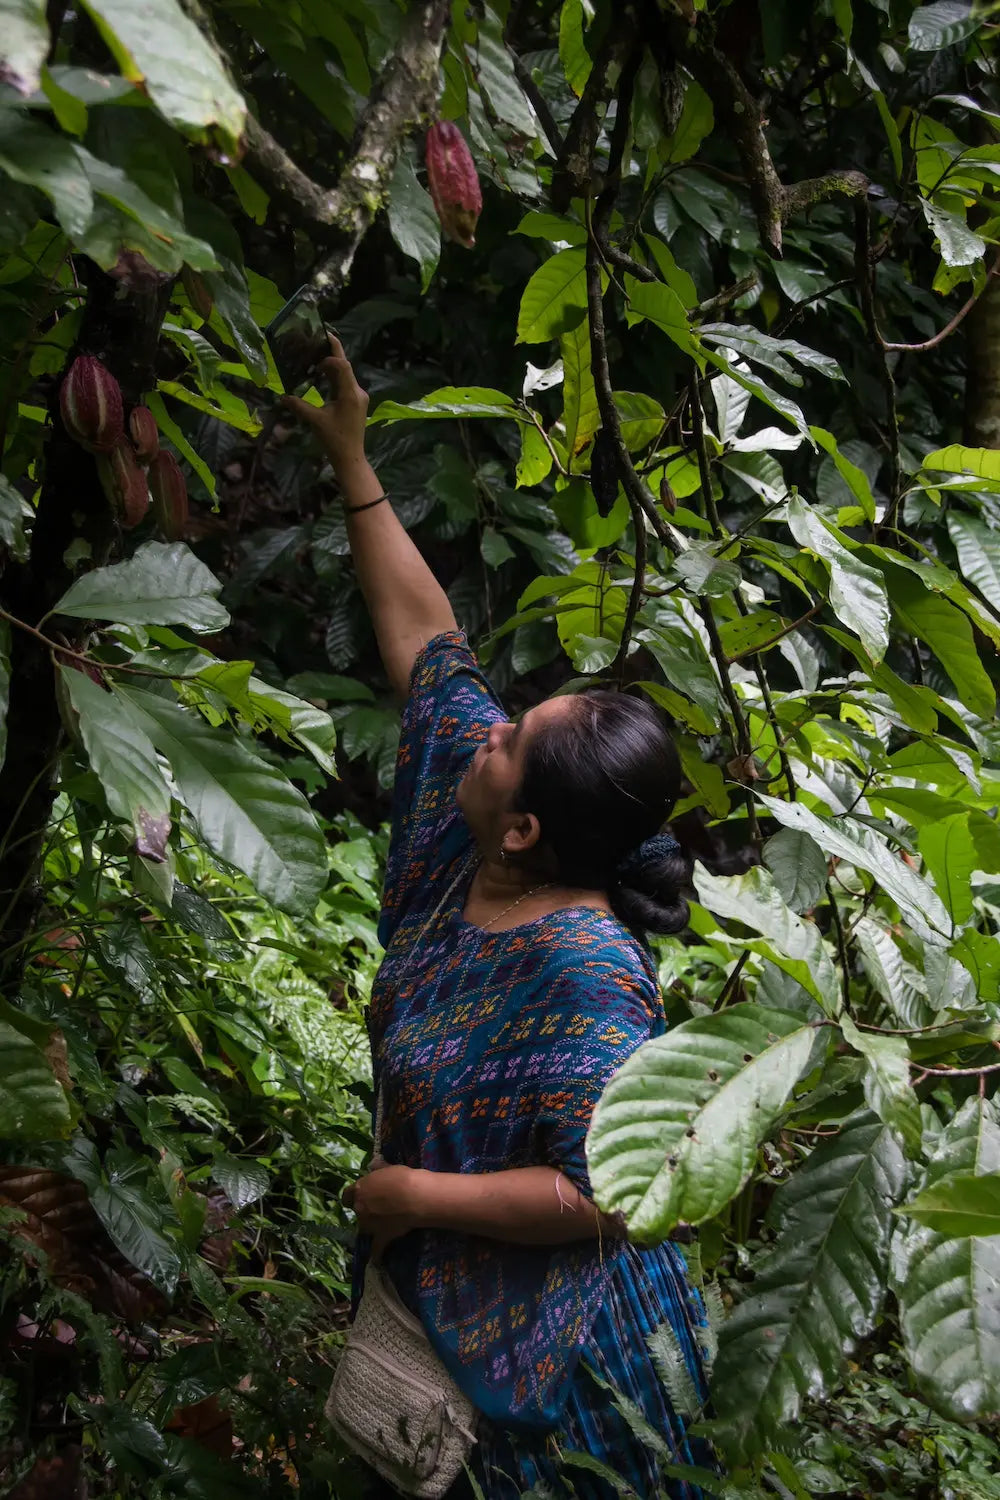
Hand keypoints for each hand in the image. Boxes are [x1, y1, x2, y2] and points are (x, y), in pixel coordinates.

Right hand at [282, 333, 368, 475]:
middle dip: (331, 353)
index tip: (315, 355)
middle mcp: (357, 391)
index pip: (342, 365)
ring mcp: (358, 397)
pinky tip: (322, 376)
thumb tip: (282, 397)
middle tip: (318, 338)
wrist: (350, 458)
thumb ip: (298, 406)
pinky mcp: (356, 402)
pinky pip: (345, 383)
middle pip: (345, 366)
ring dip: (331, 366)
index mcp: (350, 393)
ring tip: (315, 357)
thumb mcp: (314, 421)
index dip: (330, 355)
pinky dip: (334, 377)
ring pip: (345, 374)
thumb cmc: (334, 440)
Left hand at [343, 1162, 425, 1256]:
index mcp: (359, 1189)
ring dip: (371, 1226)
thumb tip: (375, 1164)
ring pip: (365, 1228)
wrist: (414, 1197)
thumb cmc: (402, 1178)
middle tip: (379, 1207)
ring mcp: (369, 1224)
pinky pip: (376, 1249)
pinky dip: (376, 1255)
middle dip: (365, 1210)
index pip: (347, 1195)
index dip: (354, 1196)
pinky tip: (377, 1260)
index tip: (361, 1195)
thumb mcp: (388, 1168)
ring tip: (382, 1224)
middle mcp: (360, 1208)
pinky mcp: (381, 1237)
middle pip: (357, 1211)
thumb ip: (379, 1169)